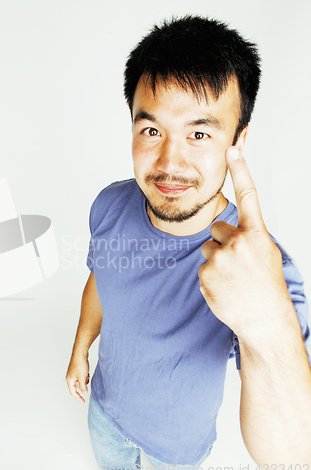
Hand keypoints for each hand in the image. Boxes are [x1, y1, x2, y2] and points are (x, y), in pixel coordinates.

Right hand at [66, 353, 89, 403]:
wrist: (80, 353)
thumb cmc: (79, 364)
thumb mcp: (82, 378)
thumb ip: (83, 387)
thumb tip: (84, 393)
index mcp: (69, 380)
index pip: (73, 392)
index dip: (78, 398)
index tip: (83, 401)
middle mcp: (70, 377)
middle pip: (77, 386)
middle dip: (83, 384)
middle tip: (86, 378)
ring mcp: (73, 373)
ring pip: (80, 381)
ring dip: (85, 379)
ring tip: (86, 373)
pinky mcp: (77, 369)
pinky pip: (82, 376)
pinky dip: (85, 375)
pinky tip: (86, 371)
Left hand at [198, 147, 294, 341]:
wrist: (264, 319)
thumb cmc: (267, 286)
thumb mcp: (266, 255)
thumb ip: (249, 237)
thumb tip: (232, 230)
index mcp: (257, 234)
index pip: (248, 196)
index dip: (241, 171)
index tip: (232, 150)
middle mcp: (238, 242)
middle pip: (216, 229)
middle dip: (223, 242)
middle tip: (237, 263)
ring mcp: (221, 258)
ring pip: (208, 249)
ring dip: (216, 260)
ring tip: (232, 278)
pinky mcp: (206, 274)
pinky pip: (202, 267)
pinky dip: (211, 276)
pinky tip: (225, 287)